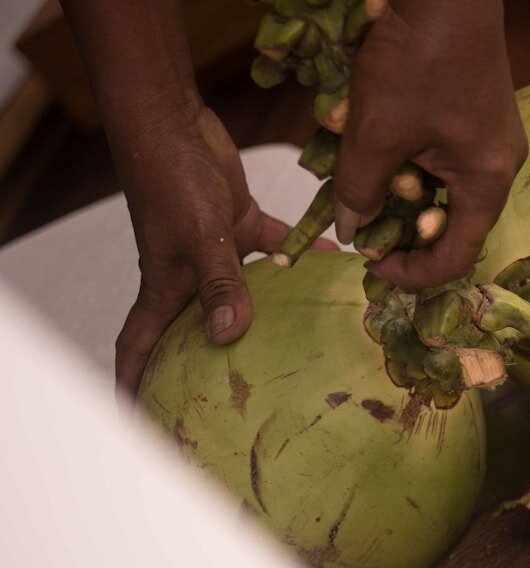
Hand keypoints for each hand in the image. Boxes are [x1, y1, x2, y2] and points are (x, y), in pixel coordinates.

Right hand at [115, 107, 335, 396]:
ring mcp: (217, 251)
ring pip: (245, 292)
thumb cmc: (172, 179)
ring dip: (271, 310)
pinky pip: (278, 247)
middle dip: (211, 362)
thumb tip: (228, 334)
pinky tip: (335, 263)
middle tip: (242, 394)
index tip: (140, 419)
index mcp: (165, 288)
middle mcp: (190, 276)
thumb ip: (219, 282)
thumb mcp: (198, 235)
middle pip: (197, 329)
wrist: (175, 123)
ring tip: (308, 339)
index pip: (138, 347)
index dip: (132, 385)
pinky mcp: (241, 223)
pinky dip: (304, 255)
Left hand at [333, 0, 527, 288]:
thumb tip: (351, 231)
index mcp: (486, 182)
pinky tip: (365, 129)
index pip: (456, 257)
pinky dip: (401, 154)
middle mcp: (496, 166)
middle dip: (397, 223)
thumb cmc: (417, 60)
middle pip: (447, 223)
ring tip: (352, 161)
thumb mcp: (376, 133)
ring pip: (436, 186)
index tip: (370, 263)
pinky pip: (436, 154)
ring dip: (391, 183)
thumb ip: (359, 190)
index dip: (411, 273)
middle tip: (357, 215)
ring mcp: (487, 139)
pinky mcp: (472, 114)